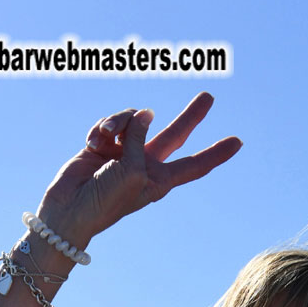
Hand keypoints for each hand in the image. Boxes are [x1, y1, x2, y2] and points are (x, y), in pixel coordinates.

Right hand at [38, 93, 241, 246]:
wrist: (70, 209)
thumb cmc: (106, 200)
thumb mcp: (132, 170)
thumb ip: (142, 137)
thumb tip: (144, 113)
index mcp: (160, 179)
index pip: (195, 165)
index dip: (216, 153)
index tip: (238, 142)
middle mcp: (146, 163)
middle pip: (176, 134)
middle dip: (192, 116)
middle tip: (210, 97)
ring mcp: (126, 151)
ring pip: (135, 118)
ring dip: (121, 121)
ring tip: (105, 138)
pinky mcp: (104, 143)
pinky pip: (112, 121)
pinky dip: (102, 127)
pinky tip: (93, 141)